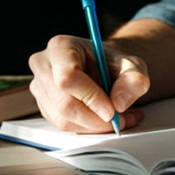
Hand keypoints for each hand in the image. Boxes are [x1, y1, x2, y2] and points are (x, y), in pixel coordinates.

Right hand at [27, 34, 150, 132]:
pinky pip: (63, 126)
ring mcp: (40, 87)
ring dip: (94, 126)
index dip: (90, 98)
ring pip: (63, 119)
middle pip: (64, 104)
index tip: (111, 111)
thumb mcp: (133, 65)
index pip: (68, 77)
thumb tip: (119, 103)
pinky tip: (103, 120)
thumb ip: (133, 80)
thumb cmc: (113, 64)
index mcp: (61, 47)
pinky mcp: (44, 106)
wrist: (103, 68)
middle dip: (95, 119)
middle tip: (120, 119)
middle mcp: (44, 65)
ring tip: (118, 118)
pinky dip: (88, 128)